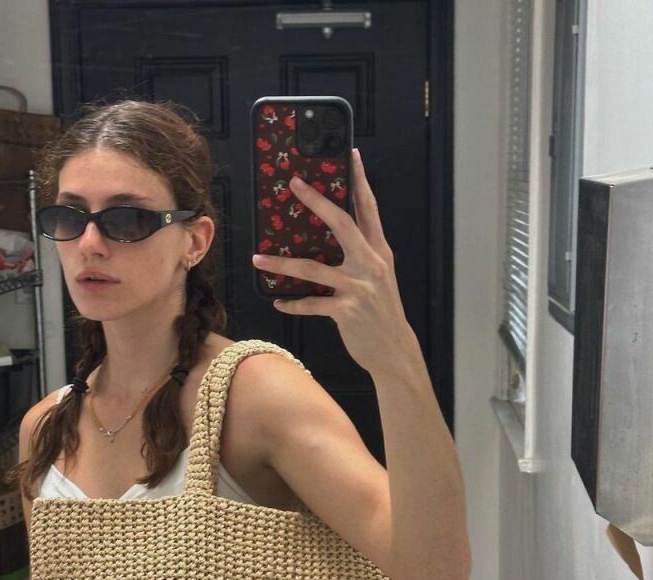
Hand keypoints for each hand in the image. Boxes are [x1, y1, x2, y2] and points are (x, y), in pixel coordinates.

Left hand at [252, 149, 419, 374]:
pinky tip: (278, 301)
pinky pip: (310, 304)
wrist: (395, 349)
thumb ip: (362, 256)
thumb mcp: (379, 278)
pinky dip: (292, 303)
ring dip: (280, 264)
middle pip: (341, 224)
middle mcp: (370, 264)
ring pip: (311, 268)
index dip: (360, 181)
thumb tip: (335, 238)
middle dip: (315, 201)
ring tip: (257, 260)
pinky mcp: (345, 311)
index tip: (351, 155)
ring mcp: (358, 287)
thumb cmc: (383, 312)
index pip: (369, 209)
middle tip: (294, 184)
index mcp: (379, 252)